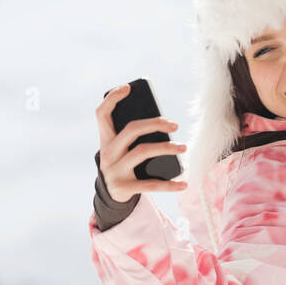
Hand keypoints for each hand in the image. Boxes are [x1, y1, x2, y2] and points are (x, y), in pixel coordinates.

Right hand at [95, 83, 188, 202]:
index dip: (112, 98)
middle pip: (131, 130)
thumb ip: (134, 136)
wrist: (111, 196)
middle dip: (155, 123)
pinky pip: (150, 184)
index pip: (102, 114)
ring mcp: (115, 171)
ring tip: (183, 147)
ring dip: (166, 147)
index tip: (128, 88)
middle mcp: (108, 153)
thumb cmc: (123, 164)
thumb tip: (166, 125)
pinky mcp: (125, 188)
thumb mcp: (121, 149)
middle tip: (175, 124)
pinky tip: (184, 183)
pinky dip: (169, 185)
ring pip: (142, 152)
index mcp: (106, 140)